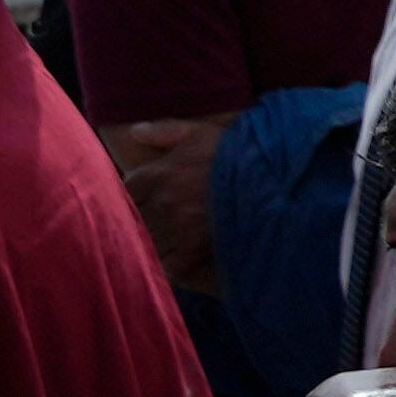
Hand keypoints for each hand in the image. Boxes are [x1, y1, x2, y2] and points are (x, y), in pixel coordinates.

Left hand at [106, 116, 227, 279]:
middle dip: (142, 220)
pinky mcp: (195, 248)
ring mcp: (177, 226)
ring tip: (164, 241)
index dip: (135, 193)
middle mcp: (163, 201)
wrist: (267, 176)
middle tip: (155, 220)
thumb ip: (164, 131)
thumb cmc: (233, 152)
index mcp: (159, 173)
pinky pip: (170, 265)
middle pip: (135, 219)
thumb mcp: (200, 132)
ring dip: (154, 243)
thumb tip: (133, 131)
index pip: (128, 189)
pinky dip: (170, 266)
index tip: (145, 195)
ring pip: (149, 243)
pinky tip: (176, 261)